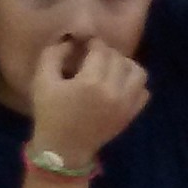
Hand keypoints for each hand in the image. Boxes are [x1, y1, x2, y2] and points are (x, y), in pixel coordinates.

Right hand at [26, 34, 148, 166]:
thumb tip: (72, 40)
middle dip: (107, 53)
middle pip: (119, 59)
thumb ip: (54, 54)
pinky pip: (144, 91)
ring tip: (110, 69)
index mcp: (91, 82)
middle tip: (94, 57)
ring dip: (125, 65)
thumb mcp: (42, 81)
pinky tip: (118, 85)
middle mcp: (114, 91)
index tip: (84, 45)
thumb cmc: (50, 113)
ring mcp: (127, 104)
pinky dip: (134, 84)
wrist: (64, 148)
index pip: (101, 50)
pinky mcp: (132, 114)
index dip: (92, 43)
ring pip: (138, 72)